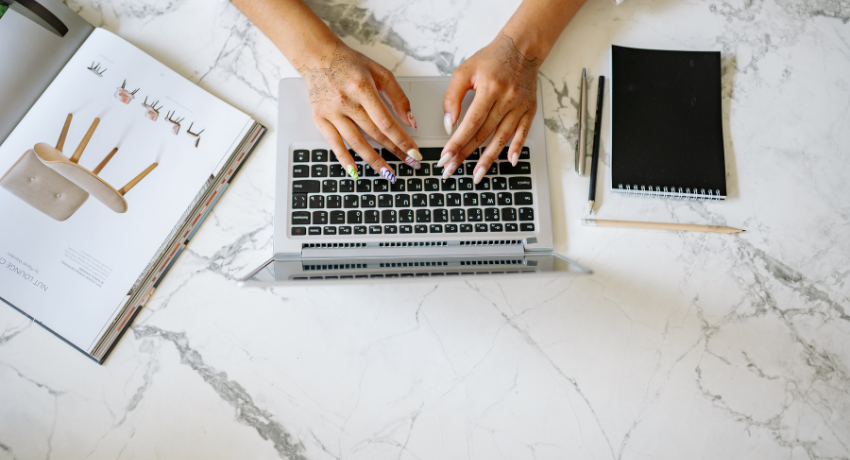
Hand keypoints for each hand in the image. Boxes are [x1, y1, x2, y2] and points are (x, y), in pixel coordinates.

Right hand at [299, 42, 422, 182]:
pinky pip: (334, 144)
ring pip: (356, 142)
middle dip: (394, 151)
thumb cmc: (350, 64)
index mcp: (362, 87)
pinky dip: (345, 160)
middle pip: (374, 133)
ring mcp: (331, 112)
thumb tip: (411, 122)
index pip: (386, 121)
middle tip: (409, 163)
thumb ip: (398, 96)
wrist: (317, 57)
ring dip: (374, 161)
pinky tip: (355, 172)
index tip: (414, 152)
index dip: (402, 139)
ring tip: (389, 173)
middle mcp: (345, 101)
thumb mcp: (379, 72)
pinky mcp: (320, 119)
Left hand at [439, 33, 539, 181]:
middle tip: (451, 169)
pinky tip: (510, 161)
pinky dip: (517, 148)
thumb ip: (452, 97)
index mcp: (489, 88)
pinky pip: (523, 132)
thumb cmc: (491, 59)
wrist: (521, 48)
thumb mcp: (464, 71)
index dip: (456, 143)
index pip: (470, 123)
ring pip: (502, 138)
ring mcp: (520, 106)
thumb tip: (449, 125)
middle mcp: (507, 99)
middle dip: (465, 154)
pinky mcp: (530, 109)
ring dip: (489, 159)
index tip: (445, 157)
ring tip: (476, 175)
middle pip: (483, 134)